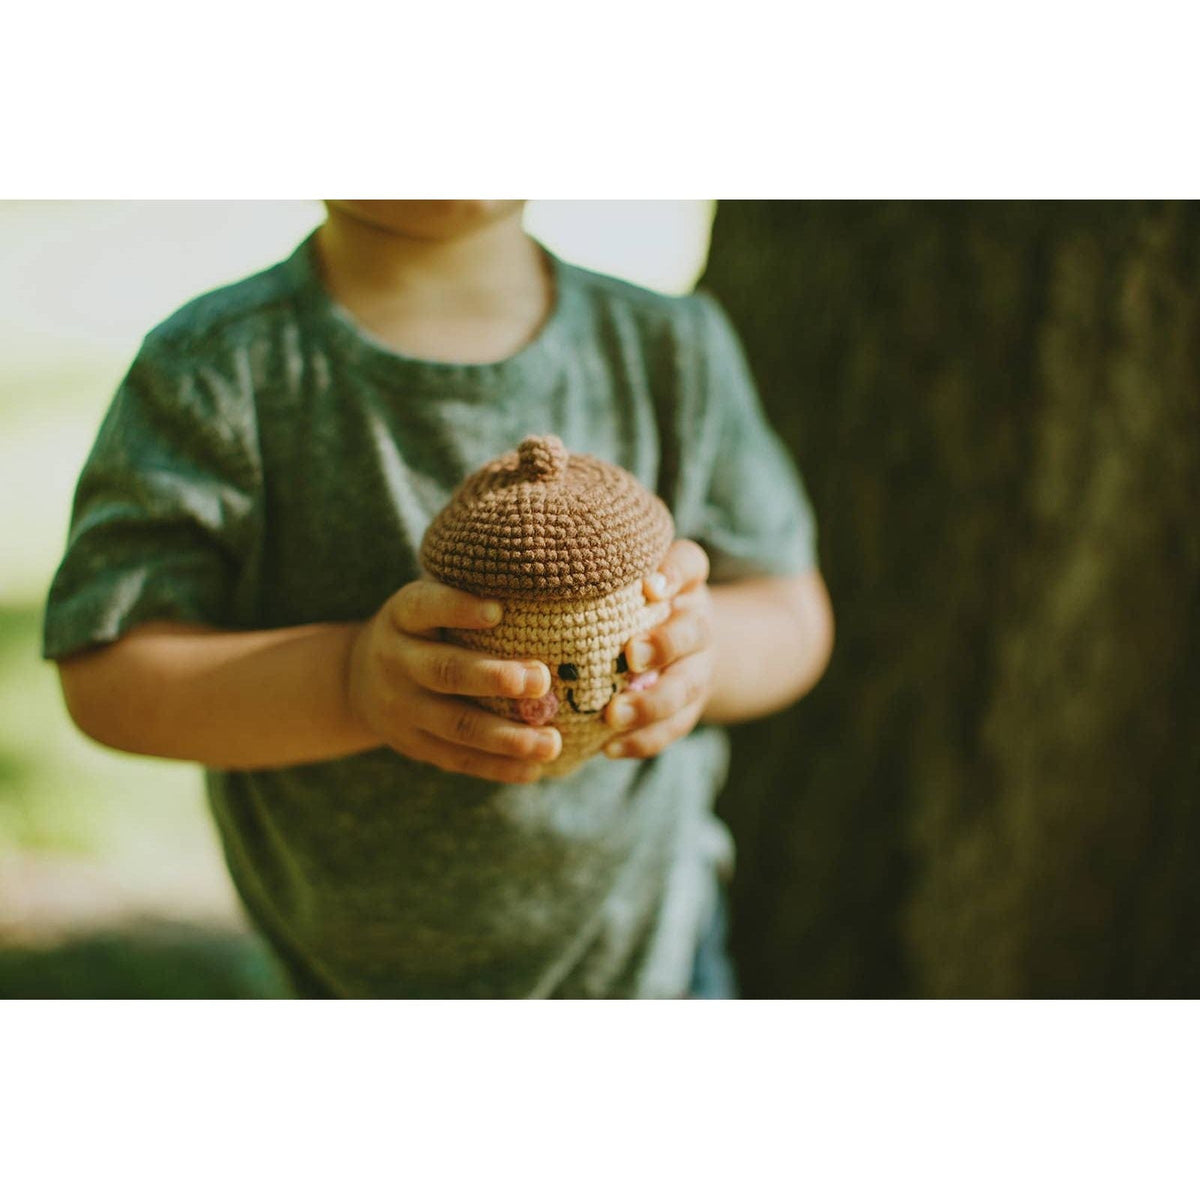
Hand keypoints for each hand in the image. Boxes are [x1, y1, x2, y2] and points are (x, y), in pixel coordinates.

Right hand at [346, 580, 561, 783]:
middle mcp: (397, 661)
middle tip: (541, 680)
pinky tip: (533, 769)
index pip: (425, 606)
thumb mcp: (426, 603)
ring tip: (551, 742)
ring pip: (455, 725)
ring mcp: (403, 709)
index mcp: (402, 617)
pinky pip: (458, 758)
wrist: (357, 680)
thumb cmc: (421, 629)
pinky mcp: (415, 745)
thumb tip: (542, 581)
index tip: (497, 610)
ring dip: (506, 737)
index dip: (458, 608)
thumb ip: (466, 593)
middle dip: (493, 678)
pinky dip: (497, 767)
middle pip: (444, 671)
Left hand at [604, 539, 715, 759]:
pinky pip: (673, 727)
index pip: (689, 565)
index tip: (649, 587)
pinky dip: (643, 740)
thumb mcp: (622, 582)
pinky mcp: (690, 708)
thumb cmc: (630, 607)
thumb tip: (532, 572)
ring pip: (686, 687)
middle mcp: (697, 622)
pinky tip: (610, 748)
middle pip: (693, 632)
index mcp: (684, 584)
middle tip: (631, 655)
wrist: (682, 650)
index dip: (673, 574)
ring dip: (651, 704)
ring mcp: (698, 668)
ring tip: (614, 716)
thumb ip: (597, 575)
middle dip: (664, 645)